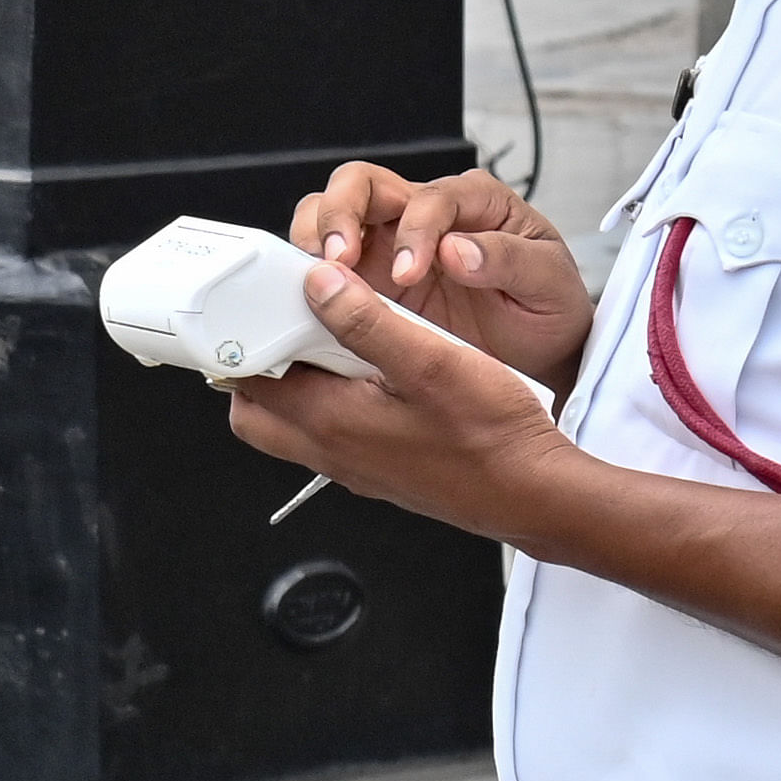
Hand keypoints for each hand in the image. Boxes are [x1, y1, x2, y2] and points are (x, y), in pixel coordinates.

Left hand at [225, 262, 587, 545]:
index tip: (262, 306)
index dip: (246, 339)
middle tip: (286, 329)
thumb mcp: (430, 361)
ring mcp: (352, 466)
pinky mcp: (378, 471)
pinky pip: (328, 436)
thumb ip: (365, 322)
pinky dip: (330, 403)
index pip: (247, 381)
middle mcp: (330, 451)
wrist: (534, 495)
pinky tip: (371, 376)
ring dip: (296, 385)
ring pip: (290, 425)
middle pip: (255, 411)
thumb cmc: (492, 438)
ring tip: (333, 346)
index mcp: (327, 421)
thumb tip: (318, 285)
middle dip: (257, 369)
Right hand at [290, 161, 590, 387]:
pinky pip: (323, 261)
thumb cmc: (546, 314)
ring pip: (329, 209)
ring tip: (320, 276)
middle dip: (341, 213)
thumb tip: (456, 249)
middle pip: (362, 183)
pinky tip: (316, 298)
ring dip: (315, 235)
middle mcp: (423, 213)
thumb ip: (509, 260)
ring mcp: (387, 243)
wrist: (538, 359)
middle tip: (340, 258)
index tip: (410, 273)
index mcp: (476, 203)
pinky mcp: (365, 278)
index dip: (414, 230)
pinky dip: (310, 273)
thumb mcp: (549, 285)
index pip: (431, 197)